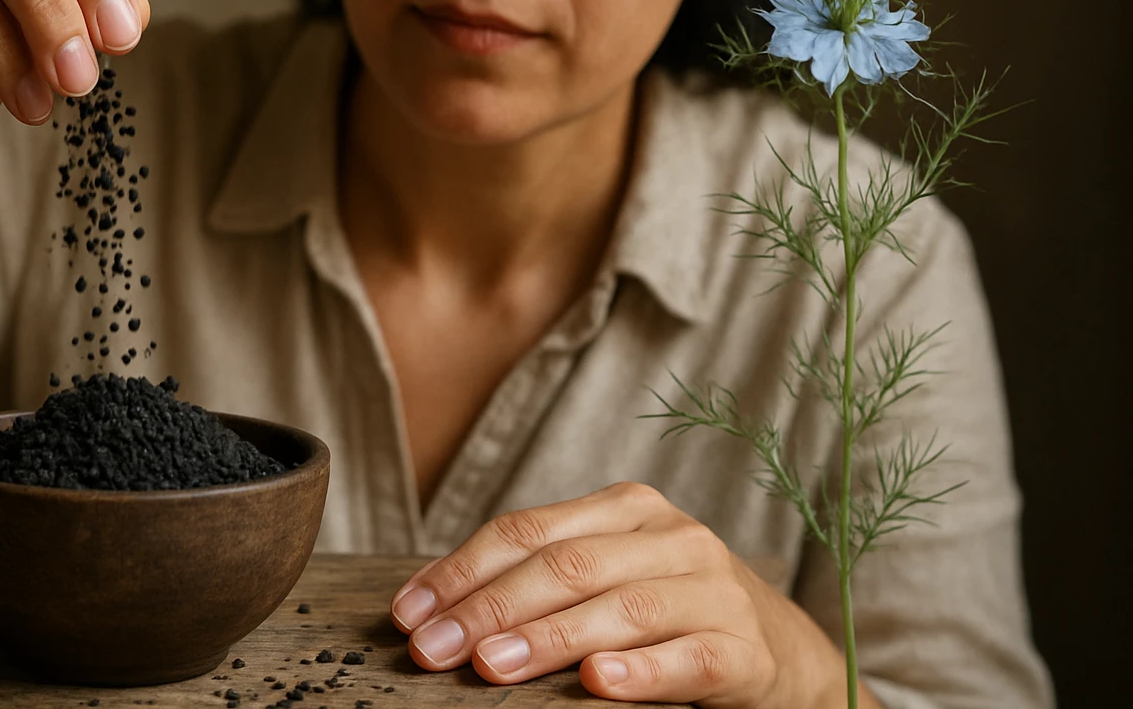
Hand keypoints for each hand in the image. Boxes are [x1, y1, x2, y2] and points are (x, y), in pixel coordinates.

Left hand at [389, 482, 854, 706]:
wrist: (784, 653)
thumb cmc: (669, 611)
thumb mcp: (607, 578)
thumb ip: (540, 580)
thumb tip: (435, 612)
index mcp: (626, 509)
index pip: (526, 531)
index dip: (461, 570)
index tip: (408, 613)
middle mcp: (671, 538)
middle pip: (564, 566)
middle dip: (487, 609)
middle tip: (432, 650)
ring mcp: (712, 590)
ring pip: (618, 608)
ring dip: (546, 639)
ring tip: (488, 666)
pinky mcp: (743, 649)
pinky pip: (686, 659)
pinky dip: (639, 670)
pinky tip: (597, 683)